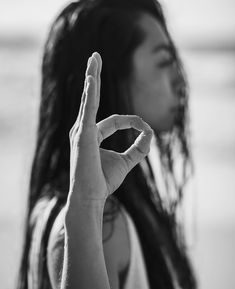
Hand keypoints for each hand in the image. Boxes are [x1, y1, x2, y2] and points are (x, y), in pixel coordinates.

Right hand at [68, 52, 152, 202]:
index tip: (146, 131)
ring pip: (88, 98)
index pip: (114, 120)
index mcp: (92, 135)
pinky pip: (88, 109)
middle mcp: (83, 130)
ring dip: (91, 77)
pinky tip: (92, 78)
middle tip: (95, 57)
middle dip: (94, 78)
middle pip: (92, 99)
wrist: (91, 198)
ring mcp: (80, 131)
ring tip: (94, 58)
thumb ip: (139, 148)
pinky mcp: (82, 135)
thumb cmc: (104, 181)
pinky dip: (90, 93)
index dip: (133, 122)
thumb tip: (151, 133)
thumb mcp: (127, 162)